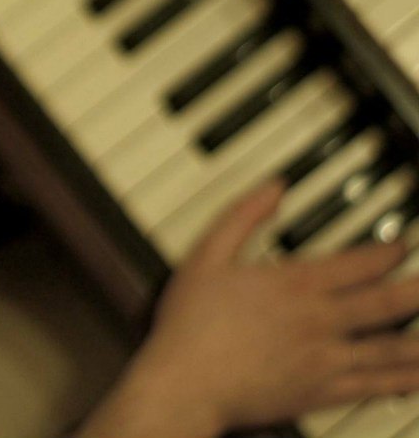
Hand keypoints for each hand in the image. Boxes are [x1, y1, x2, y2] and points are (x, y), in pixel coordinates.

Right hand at [82, 181, 418, 437]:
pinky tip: (418, 377)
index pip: (359, 262)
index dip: (388, 251)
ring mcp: (326, 358)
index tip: (401, 245)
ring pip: (392, 346)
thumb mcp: (205, 256)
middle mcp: (319, 319)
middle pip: (388, 302)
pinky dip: (405, 380)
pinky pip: (376, 386)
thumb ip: (242, 216)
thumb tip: (274, 186)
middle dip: (418, 289)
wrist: (184, 383)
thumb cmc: (188, 324)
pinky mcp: (323, 392)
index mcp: (294, 283)